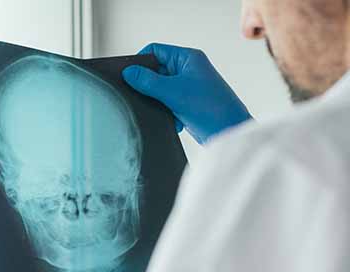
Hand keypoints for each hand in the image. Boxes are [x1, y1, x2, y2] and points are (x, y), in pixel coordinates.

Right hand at [122, 43, 251, 143]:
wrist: (230, 133)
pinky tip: (174, 120)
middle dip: (148, 86)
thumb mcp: (173, 92)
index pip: (155, 50)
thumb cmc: (210, 108)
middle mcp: (188, 69)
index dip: (140, 62)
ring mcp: (188, 86)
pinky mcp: (187, 103)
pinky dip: (166, 111)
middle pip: (155, 70)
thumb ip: (147, 81)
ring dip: (158, 101)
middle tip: (145, 96)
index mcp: (188, 58)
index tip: (129, 76)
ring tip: (165, 109)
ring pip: (159, 89)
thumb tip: (128, 73)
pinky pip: (166, 103)